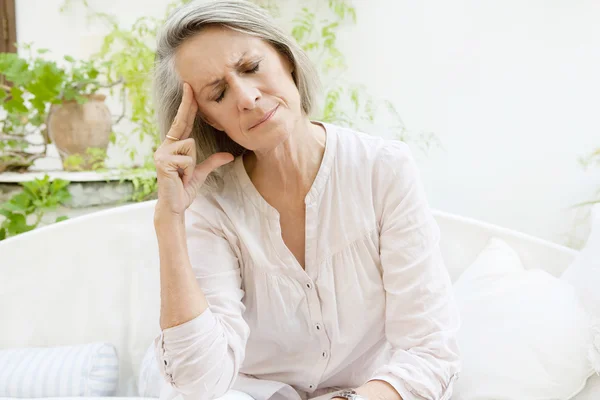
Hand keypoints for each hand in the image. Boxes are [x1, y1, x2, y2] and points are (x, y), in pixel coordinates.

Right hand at [153, 82, 233, 217]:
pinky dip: (189, 171)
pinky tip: (181, 178)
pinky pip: (187, 159)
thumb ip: (213, 162)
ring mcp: (162, 153)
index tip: (189, 90)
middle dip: (186, 104)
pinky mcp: (163, 161)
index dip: (187, 107)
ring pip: (190, 146)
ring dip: (192, 165)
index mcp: (174, 147)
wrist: (174, 206)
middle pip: (182, 124)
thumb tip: (228, 155)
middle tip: (189, 83)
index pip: (183, 123)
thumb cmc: (184, 189)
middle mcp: (165, 147)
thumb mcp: (201, 173)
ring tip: (184, 175)